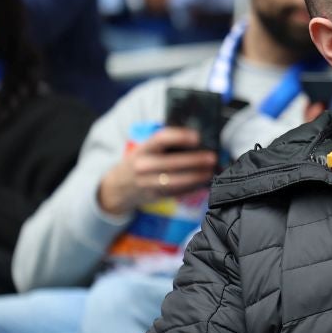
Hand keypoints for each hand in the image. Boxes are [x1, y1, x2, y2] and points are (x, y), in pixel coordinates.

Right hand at [97, 126, 218, 218]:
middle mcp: (142, 166)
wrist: (119, 185)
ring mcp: (147, 183)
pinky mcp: (155, 196)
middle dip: (194, 161)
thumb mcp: (148, 148)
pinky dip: (192, 187)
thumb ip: (167, 143)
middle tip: (212, 157)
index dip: (179, 137)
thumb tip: (199, 140)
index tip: (197, 137)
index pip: (161, 139)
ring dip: (196, 177)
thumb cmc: (143, 160)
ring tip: (210, 171)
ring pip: (175, 181)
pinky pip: (176, 193)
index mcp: (143, 149)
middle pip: (171, 163)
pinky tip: (204, 182)